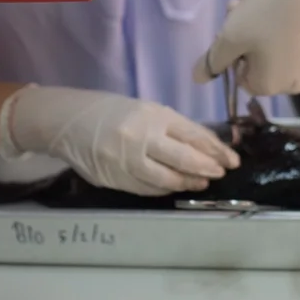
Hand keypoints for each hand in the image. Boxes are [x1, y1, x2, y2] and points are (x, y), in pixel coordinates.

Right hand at [0, 86, 240, 195]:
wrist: (67, 121)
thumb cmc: (110, 111)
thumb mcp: (144, 110)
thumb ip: (171, 127)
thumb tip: (205, 147)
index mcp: (152, 115)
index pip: (194, 135)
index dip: (216, 150)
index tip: (231, 160)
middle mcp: (142, 137)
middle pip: (185, 159)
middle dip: (208, 168)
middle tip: (221, 173)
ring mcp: (127, 161)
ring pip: (168, 179)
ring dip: (189, 183)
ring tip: (201, 183)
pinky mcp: (116, 179)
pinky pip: (148, 189)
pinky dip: (165, 189)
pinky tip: (175, 186)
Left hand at [194, 0, 299, 95]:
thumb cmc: (269, 13)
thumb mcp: (231, 36)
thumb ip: (212, 60)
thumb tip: (197, 78)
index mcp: (270, 86)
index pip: (239, 76)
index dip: (231, 52)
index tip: (230, 26)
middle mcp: (293, 83)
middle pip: (256, 60)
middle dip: (242, 32)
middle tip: (237, 5)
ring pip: (272, 46)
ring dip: (255, 22)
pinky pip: (292, 38)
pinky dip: (279, 21)